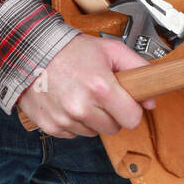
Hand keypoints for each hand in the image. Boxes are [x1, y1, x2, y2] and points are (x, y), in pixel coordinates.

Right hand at [17, 34, 156, 139]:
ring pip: (93, 132)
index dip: (131, 110)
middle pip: (113, 128)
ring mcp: (65, 119)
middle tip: (100, 94)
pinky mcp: (51, 126)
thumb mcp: (110, 49)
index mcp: (101, 87)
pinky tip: (67, 101)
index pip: (132, 119)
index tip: (125, 101)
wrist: (32, 51)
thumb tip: (151, 98)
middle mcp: (82, 107)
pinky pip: (73, 133)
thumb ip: (137, 68)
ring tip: (81, 94)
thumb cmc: (71, 49)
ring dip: (91, 118)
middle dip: (111, 113)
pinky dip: (73, 122)